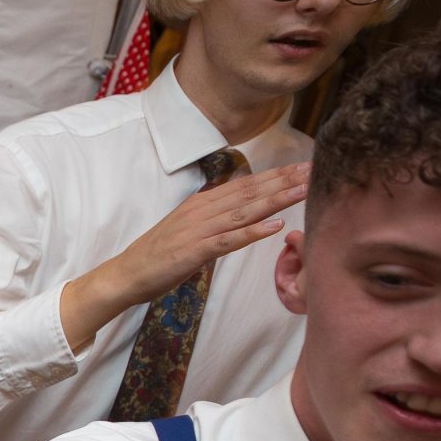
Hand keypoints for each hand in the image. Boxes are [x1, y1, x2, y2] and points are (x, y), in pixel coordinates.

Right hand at [95, 161, 308, 312]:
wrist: (126, 273)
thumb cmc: (158, 254)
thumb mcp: (189, 228)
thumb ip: (214, 218)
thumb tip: (239, 211)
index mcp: (203, 203)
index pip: (246, 184)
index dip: (277, 175)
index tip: (304, 166)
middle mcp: (203, 211)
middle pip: (250, 192)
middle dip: (284, 180)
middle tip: (315, 169)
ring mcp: (199, 230)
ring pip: (244, 211)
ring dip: (276, 200)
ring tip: (304, 190)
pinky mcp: (194, 252)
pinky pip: (228, 241)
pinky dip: (252, 233)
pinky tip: (274, 227)